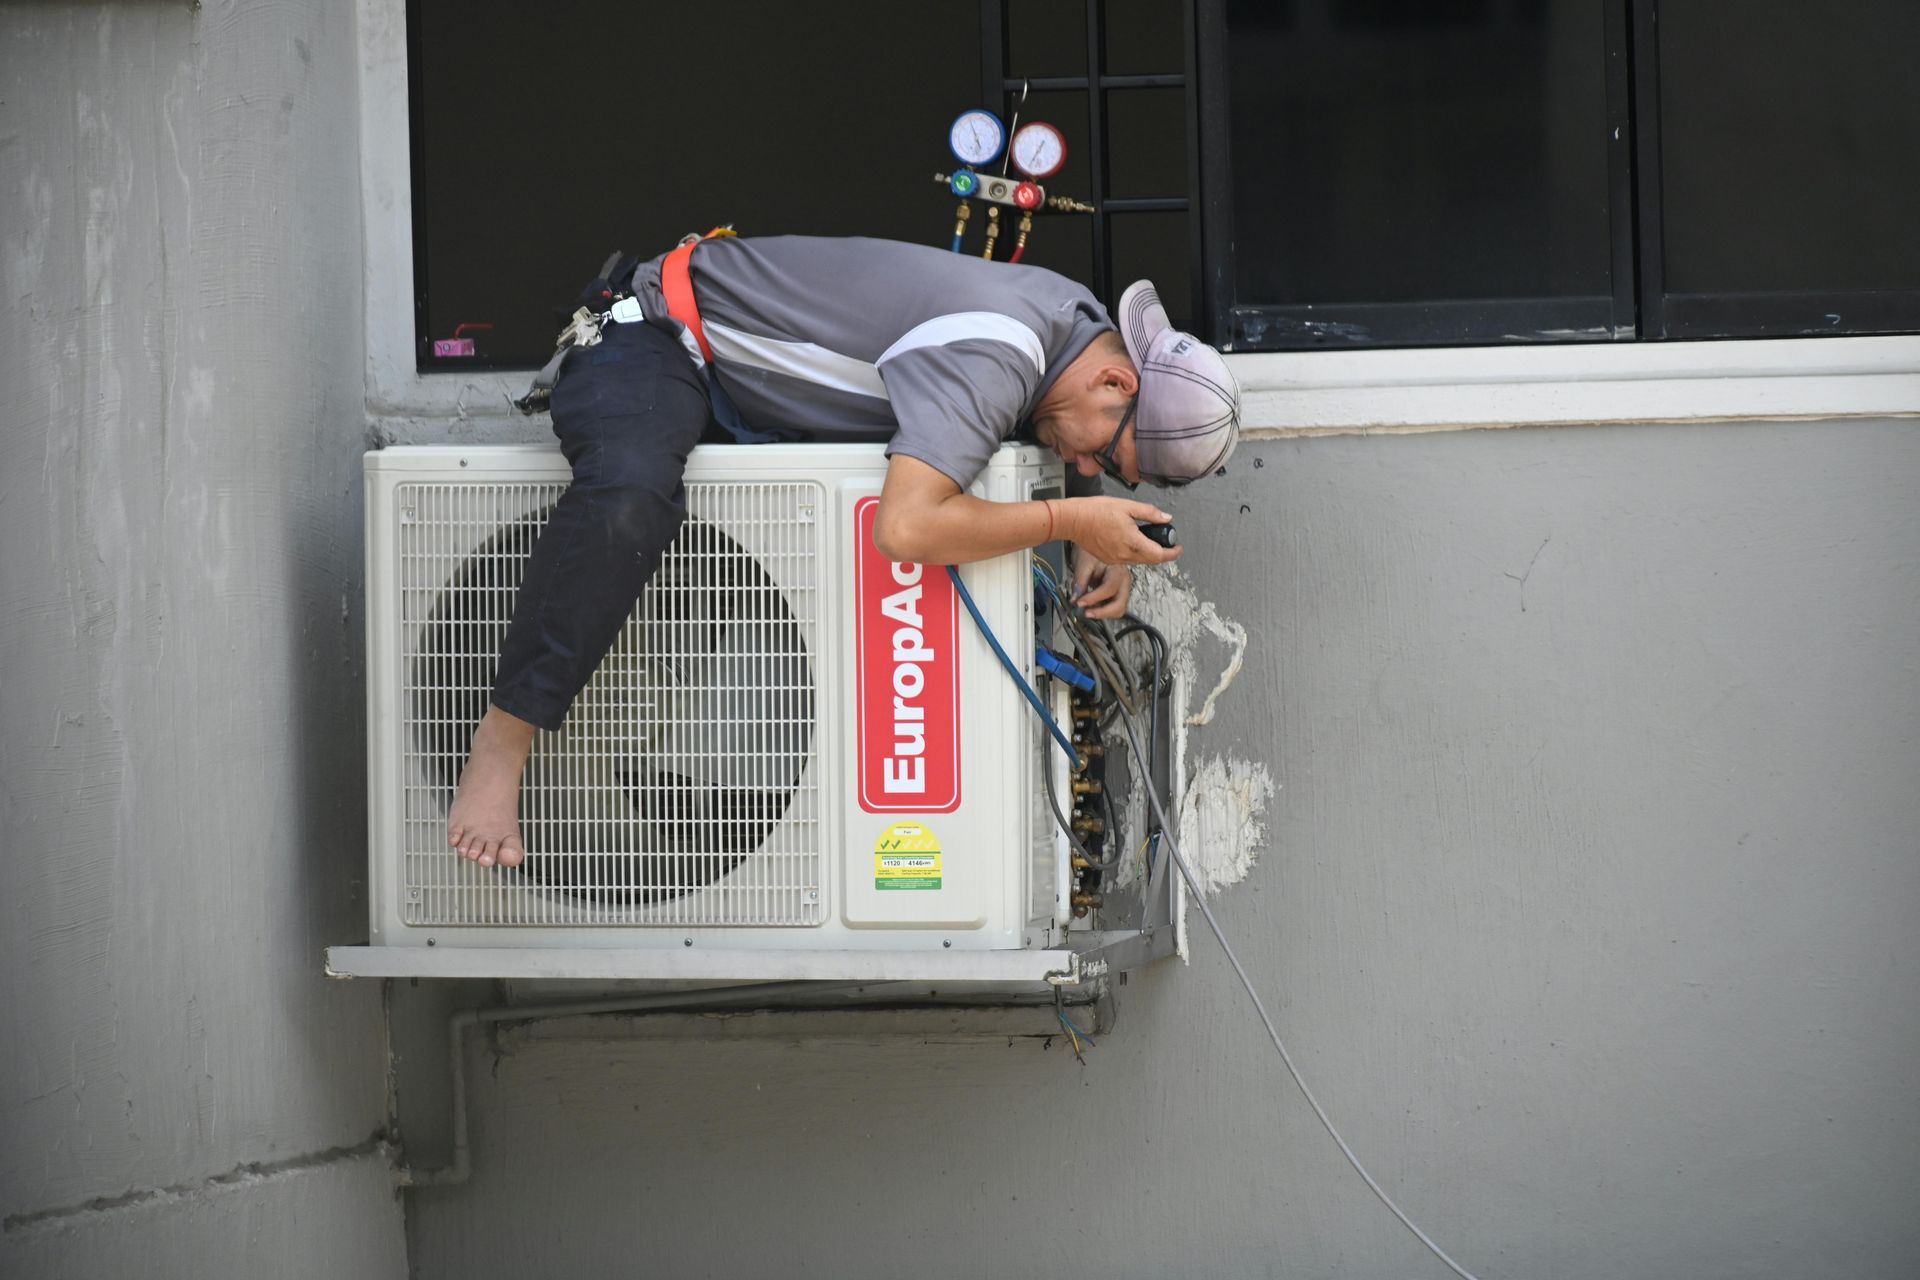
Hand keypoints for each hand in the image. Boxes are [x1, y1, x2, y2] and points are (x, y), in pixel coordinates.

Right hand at [1060, 496, 1182, 568]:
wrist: (1073, 520)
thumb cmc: (1096, 511)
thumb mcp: (1127, 506)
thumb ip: (1149, 513)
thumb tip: (1166, 518)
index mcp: (1132, 542)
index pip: (1159, 555)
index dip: (1172, 553)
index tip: (1178, 548)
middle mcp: (1124, 555)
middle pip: (1151, 560)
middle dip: (1162, 553)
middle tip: (1165, 540)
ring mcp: (1115, 559)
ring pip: (1139, 561)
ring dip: (1148, 554)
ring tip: (1148, 538)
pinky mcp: (1107, 559)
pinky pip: (1127, 560)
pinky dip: (1135, 553)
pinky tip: (1131, 540)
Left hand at [1071, 547, 1131, 618]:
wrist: (1098, 544)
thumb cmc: (1092, 552)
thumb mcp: (1083, 564)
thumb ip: (1079, 583)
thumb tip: (1075, 599)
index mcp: (1118, 570)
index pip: (1108, 589)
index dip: (1093, 598)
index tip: (1079, 603)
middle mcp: (1124, 582)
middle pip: (1120, 605)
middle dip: (1102, 613)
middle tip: (1086, 613)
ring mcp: (1122, 589)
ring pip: (1118, 610)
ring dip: (1102, 613)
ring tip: (1086, 610)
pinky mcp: (1117, 594)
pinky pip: (1112, 608)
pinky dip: (1101, 610)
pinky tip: (1090, 606)